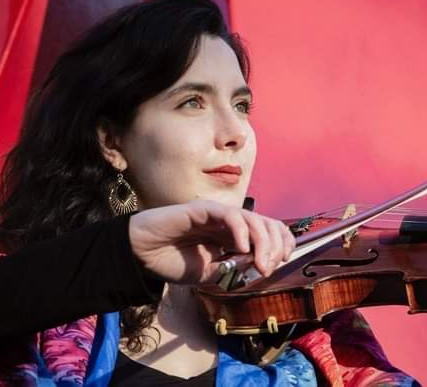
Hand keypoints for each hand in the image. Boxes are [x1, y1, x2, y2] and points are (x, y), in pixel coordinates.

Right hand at [128, 200, 294, 284]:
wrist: (141, 254)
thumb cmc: (171, 261)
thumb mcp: (209, 274)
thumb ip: (230, 270)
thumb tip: (256, 268)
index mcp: (232, 235)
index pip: (267, 230)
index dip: (281, 241)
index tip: (283, 260)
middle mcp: (228, 222)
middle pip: (267, 222)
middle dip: (275, 245)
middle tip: (268, 268)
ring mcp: (215, 214)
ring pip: (252, 218)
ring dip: (263, 241)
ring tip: (260, 264)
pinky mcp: (202, 209)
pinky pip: (229, 215)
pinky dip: (241, 231)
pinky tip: (241, 249)